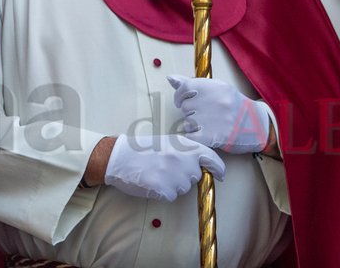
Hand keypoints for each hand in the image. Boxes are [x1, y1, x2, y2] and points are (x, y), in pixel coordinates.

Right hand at [103, 134, 224, 202]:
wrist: (119, 157)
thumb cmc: (142, 149)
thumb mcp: (168, 142)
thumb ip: (186, 151)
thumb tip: (202, 162)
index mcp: (184, 146)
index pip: (211, 158)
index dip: (218, 168)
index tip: (221, 175)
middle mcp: (183, 159)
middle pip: (195, 176)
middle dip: (185, 175)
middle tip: (166, 168)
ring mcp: (174, 175)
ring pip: (182, 188)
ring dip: (172, 184)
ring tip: (156, 173)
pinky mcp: (164, 189)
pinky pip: (170, 196)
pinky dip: (162, 192)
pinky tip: (151, 182)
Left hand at [167, 74, 272, 153]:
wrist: (258, 127)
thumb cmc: (235, 107)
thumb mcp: (218, 89)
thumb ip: (194, 84)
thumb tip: (170, 78)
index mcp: (215, 86)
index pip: (185, 87)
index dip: (180, 96)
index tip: (181, 101)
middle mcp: (214, 100)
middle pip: (186, 108)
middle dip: (192, 113)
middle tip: (208, 116)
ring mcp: (213, 118)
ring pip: (188, 123)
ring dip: (195, 127)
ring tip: (211, 126)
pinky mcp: (212, 136)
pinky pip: (191, 137)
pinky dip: (196, 139)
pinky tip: (208, 136)